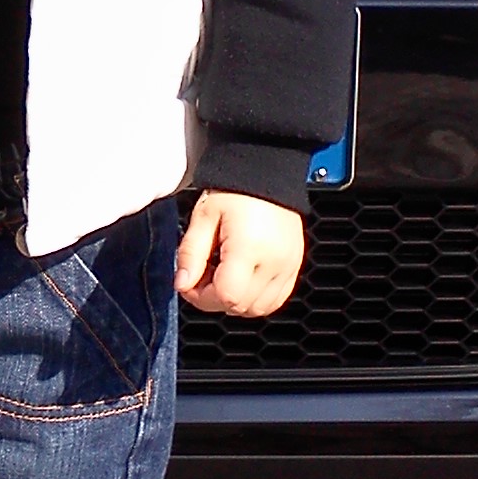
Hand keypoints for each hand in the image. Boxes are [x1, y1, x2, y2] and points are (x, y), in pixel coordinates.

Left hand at [176, 190, 304, 317]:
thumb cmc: (235, 189)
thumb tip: (182, 284)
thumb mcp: (203, 216)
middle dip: (215, 299)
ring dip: (236, 301)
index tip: (190, 283)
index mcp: (249, 248)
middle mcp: (274, 261)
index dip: (202, 297)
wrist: (267, 169)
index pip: (226, 296)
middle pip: (241, 306)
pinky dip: (256, 299)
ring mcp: (289, 266)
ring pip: (259, 309)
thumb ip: (191, 253)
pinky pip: (276, 300)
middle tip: (203, 276)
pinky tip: (242, 279)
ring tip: (223, 274)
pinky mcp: (295, 266)